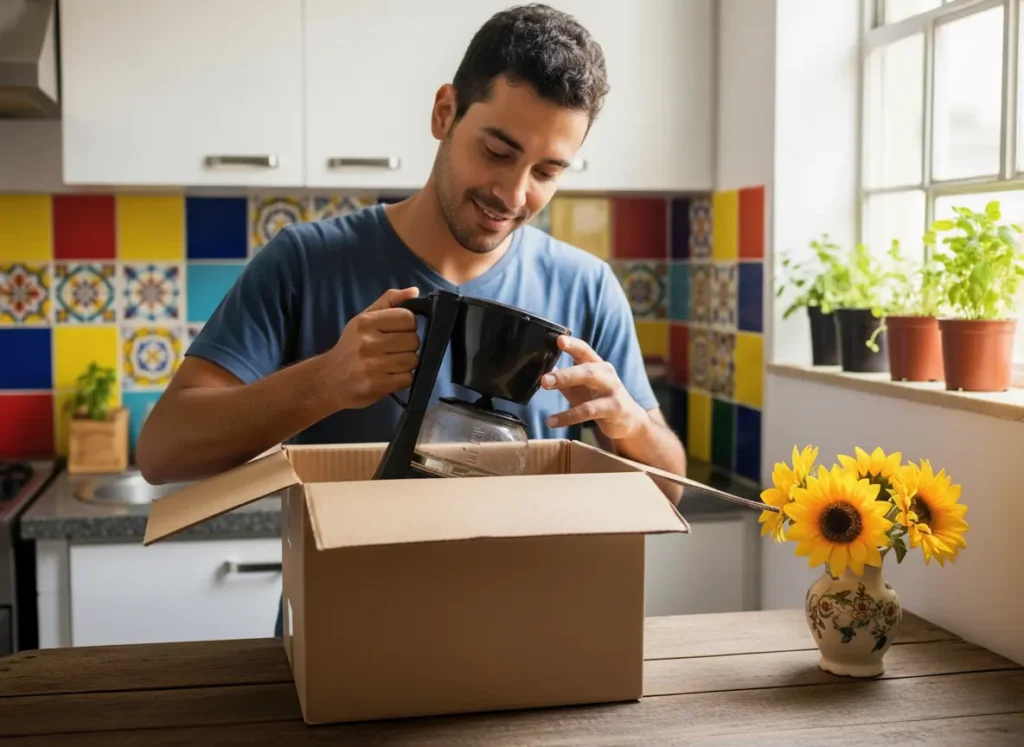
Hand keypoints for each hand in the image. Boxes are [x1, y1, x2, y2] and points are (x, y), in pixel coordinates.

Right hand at [329, 287, 420, 408]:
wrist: (328, 380)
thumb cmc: (351, 347)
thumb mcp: (364, 319)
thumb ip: (389, 302)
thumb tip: (414, 291)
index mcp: (365, 322)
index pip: (407, 318)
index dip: (409, 325)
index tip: (399, 331)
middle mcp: (368, 342)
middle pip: (413, 340)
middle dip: (408, 346)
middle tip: (395, 349)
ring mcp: (372, 366)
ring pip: (413, 360)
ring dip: (407, 363)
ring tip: (392, 363)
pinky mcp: (376, 385)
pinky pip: (407, 378)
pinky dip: (403, 378)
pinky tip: (390, 375)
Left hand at [541, 335, 647, 439]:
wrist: (629, 420)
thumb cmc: (600, 400)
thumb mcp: (581, 387)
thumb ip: (564, 377)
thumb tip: (541, 368)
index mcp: (597, 365)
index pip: (585, 351)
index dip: (573, 344)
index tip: (559, 340)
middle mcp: (606, 374)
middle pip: (586, 369)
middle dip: (565, 373)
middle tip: (545, 379)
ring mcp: (612, 391)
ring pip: (590, 387)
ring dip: (567, 389)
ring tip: (545, 391)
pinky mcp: (613, 409)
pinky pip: (588, 411)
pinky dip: (568, 417)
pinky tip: (552, 421)